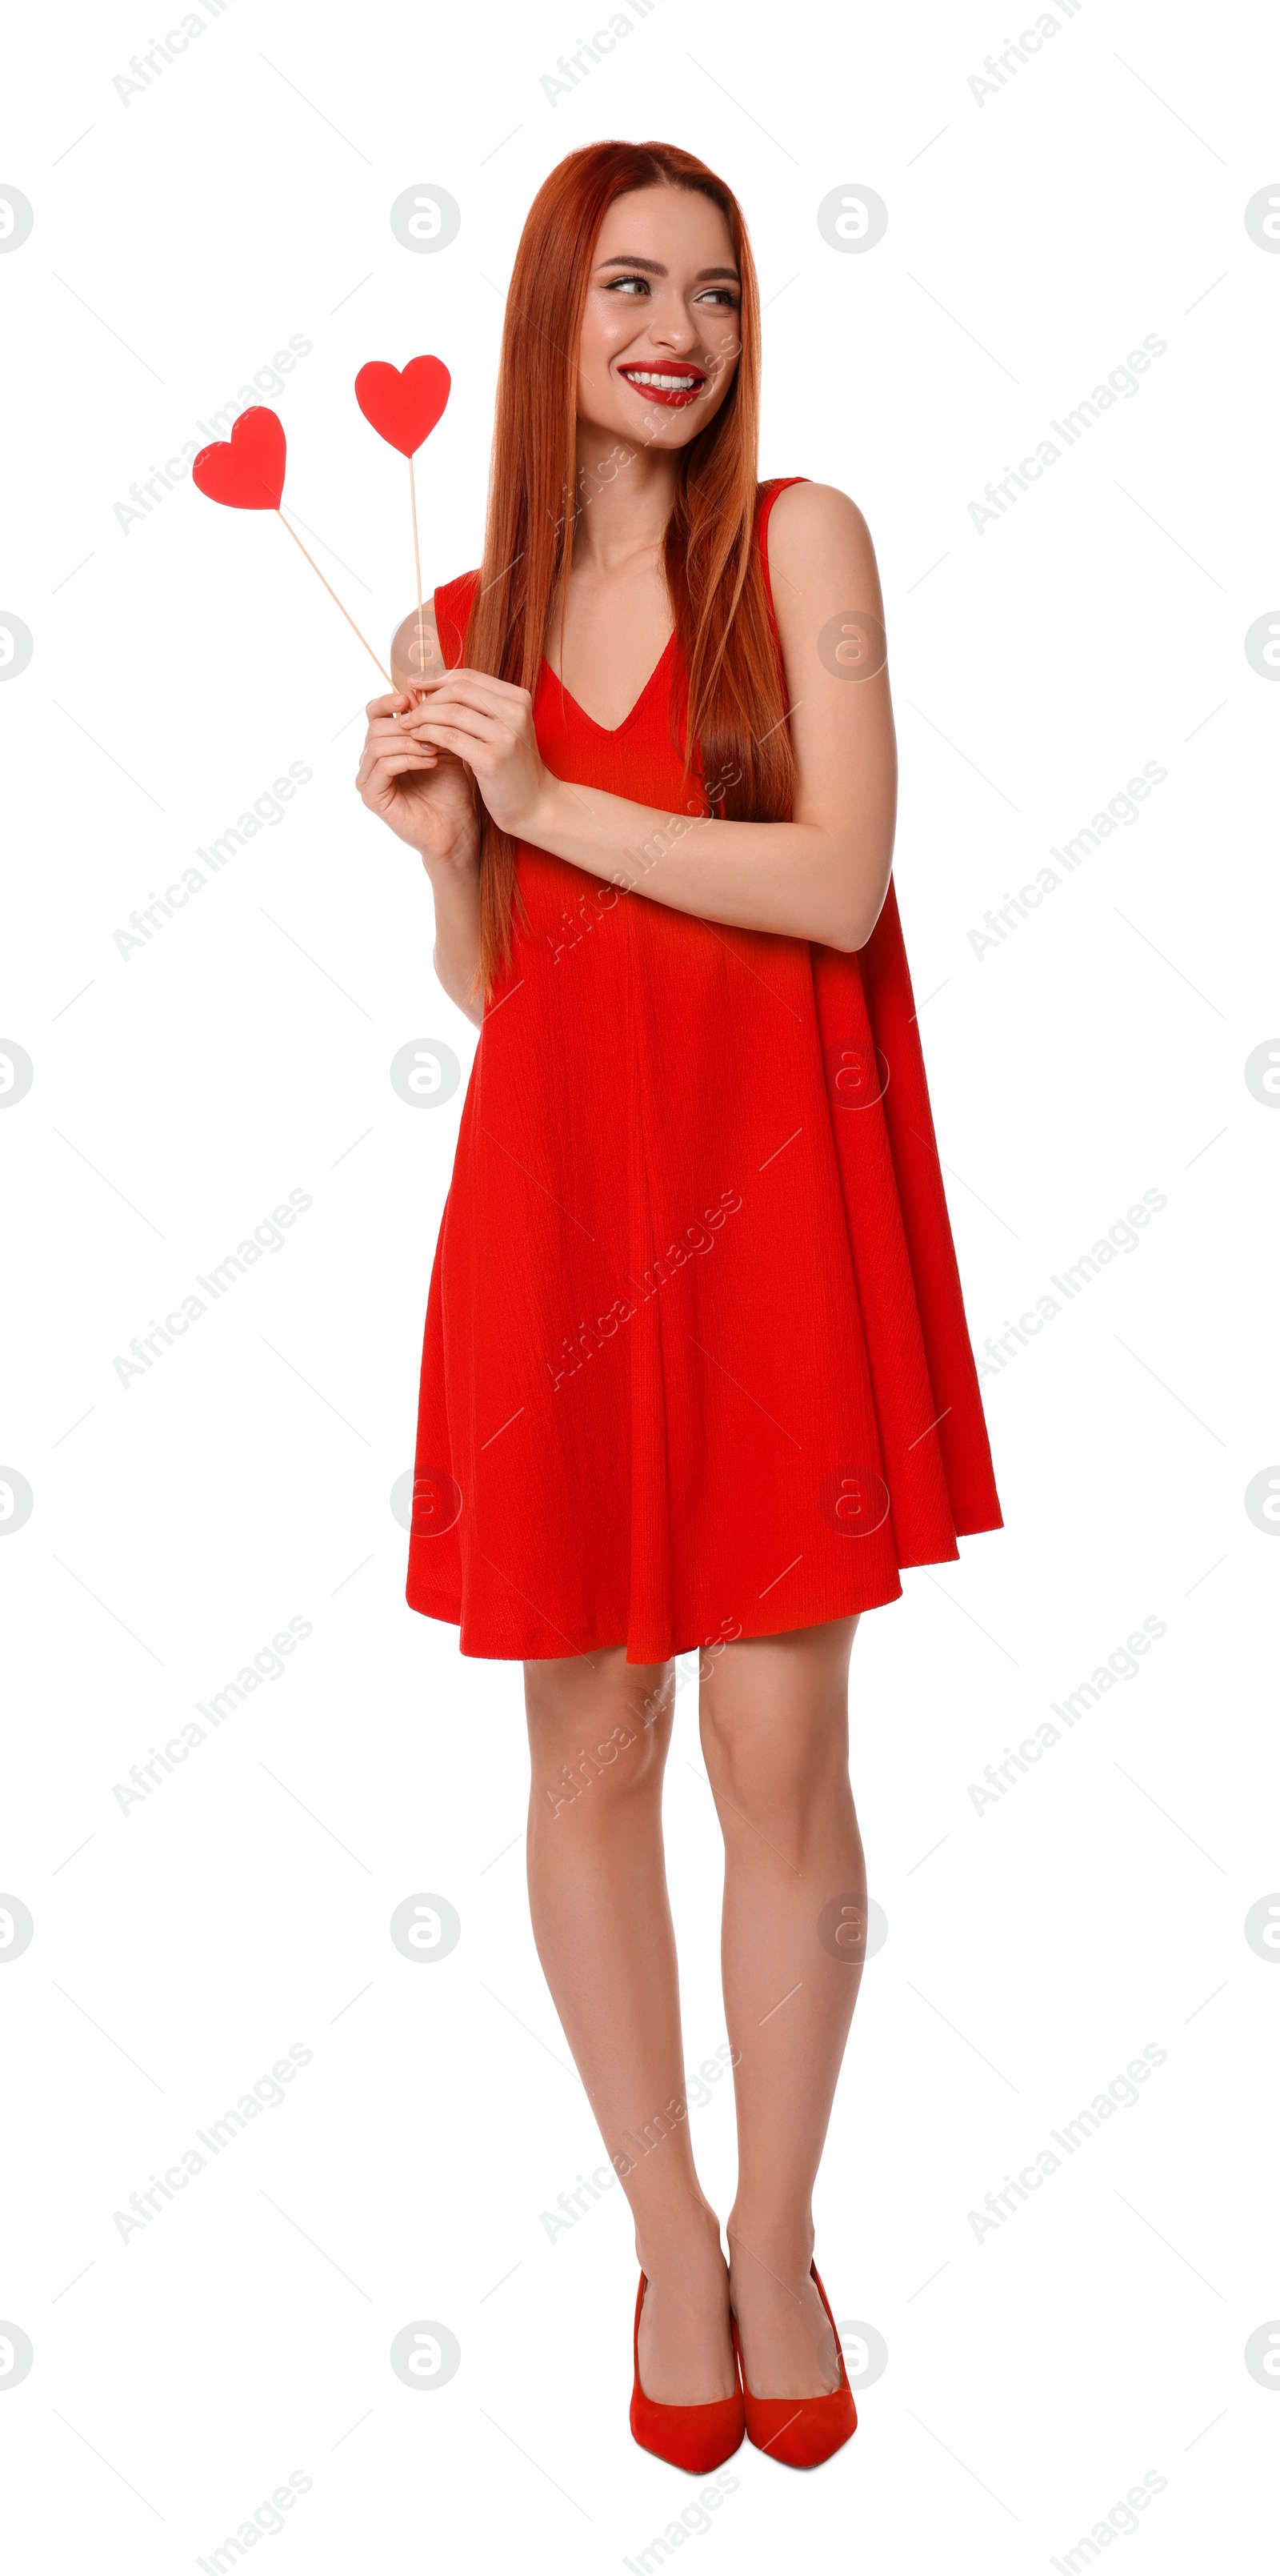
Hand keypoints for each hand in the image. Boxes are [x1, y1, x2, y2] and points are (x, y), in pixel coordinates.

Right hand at [355, 690, 479, 870]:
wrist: (457, 829)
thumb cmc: (451, 790)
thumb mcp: (444, 745)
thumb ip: (431, 720)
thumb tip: (421, 688)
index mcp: (384, 744)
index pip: (374, 710)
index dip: (392, 699)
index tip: (416, 698)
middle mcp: (371, 760)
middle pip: (375, 724)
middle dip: (407, 722)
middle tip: (436, 728)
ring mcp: (368, 779)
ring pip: (377, 742)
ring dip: (409, 740)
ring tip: (437, 747)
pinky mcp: (373, 797)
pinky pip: (383, 766)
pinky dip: (408, 758)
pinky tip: (431, 762)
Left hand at [399, 668, 550, 840]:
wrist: (536, 806)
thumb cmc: (514, 767)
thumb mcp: (503, 729)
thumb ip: (479, 707)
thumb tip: (435, 686)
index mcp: (518, 698)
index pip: (469, 676)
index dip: (437, 676)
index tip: (414, 682)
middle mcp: (515, 711)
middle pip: (459, 689)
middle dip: (428, 697)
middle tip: (407, 709)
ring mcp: (505, 735)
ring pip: (451, 712)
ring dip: (423, 716)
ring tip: (407, 724)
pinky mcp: (492, 759)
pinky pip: (449, 737)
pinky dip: (428, 735)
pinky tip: (418, 739)